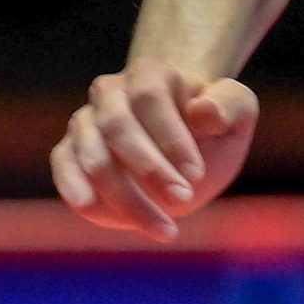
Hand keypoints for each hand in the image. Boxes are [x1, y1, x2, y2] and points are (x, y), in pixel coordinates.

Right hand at [51, 59, 260, 240]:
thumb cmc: (213, 124)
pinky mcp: (69, 153)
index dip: (170, 137)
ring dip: (126, 198)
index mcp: (150, 74)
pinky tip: (96, 212)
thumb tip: (202, 111)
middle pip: (117, 127)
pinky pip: (65, 169)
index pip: (149, 98)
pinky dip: (76, 191)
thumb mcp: (238, 111)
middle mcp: (109, 93)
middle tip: (184, 200)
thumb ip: (230, 105)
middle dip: (150, 170)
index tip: (196, 174)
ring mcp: (85, 123)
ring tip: (166, 229)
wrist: (185, 141)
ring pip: (93, 158)